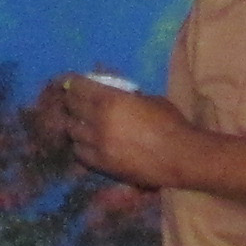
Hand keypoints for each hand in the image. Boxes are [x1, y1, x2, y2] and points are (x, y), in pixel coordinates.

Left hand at [34, 71, 181, 187]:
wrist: (179, 156)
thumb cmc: (169, 122)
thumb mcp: (147, 99)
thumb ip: (124, 94)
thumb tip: (109, 87)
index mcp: (110, 101)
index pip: (78, 87)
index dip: (70, 82)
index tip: (66, 81)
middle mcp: (98, 121)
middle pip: (71, 107)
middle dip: (70, 101)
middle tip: (71, 100)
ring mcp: (97, 145)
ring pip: (72, 131)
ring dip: (75, 124)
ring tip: (79, 123)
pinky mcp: (101, 164)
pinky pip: (79, 153)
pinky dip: (80, 146)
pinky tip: (85, 143)